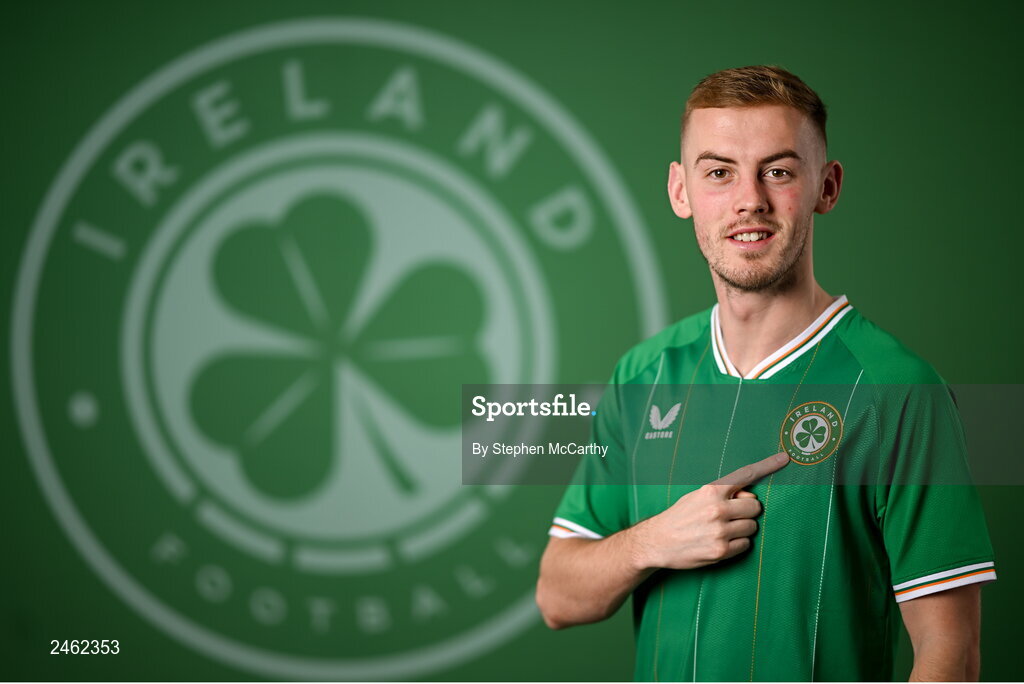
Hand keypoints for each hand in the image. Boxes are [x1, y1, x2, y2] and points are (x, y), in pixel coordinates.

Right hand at [629, 452, 788, 569]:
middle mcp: (717, 509)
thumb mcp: (697, 497)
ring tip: (721, 531)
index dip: (767, 466)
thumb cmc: (679, 517)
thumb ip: (724, 494)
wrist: (657, 541)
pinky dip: (737, 544)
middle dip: (747, 512)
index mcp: (711, 491)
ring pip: (751, 527)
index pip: (744, 475)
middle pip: (755, 507)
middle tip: (732, 516)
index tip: (784, 458)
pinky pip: (745, 545)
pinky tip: (720, 542)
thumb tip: (750, 499)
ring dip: (741, 529)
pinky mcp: (721, 550)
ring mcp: (720, 530)